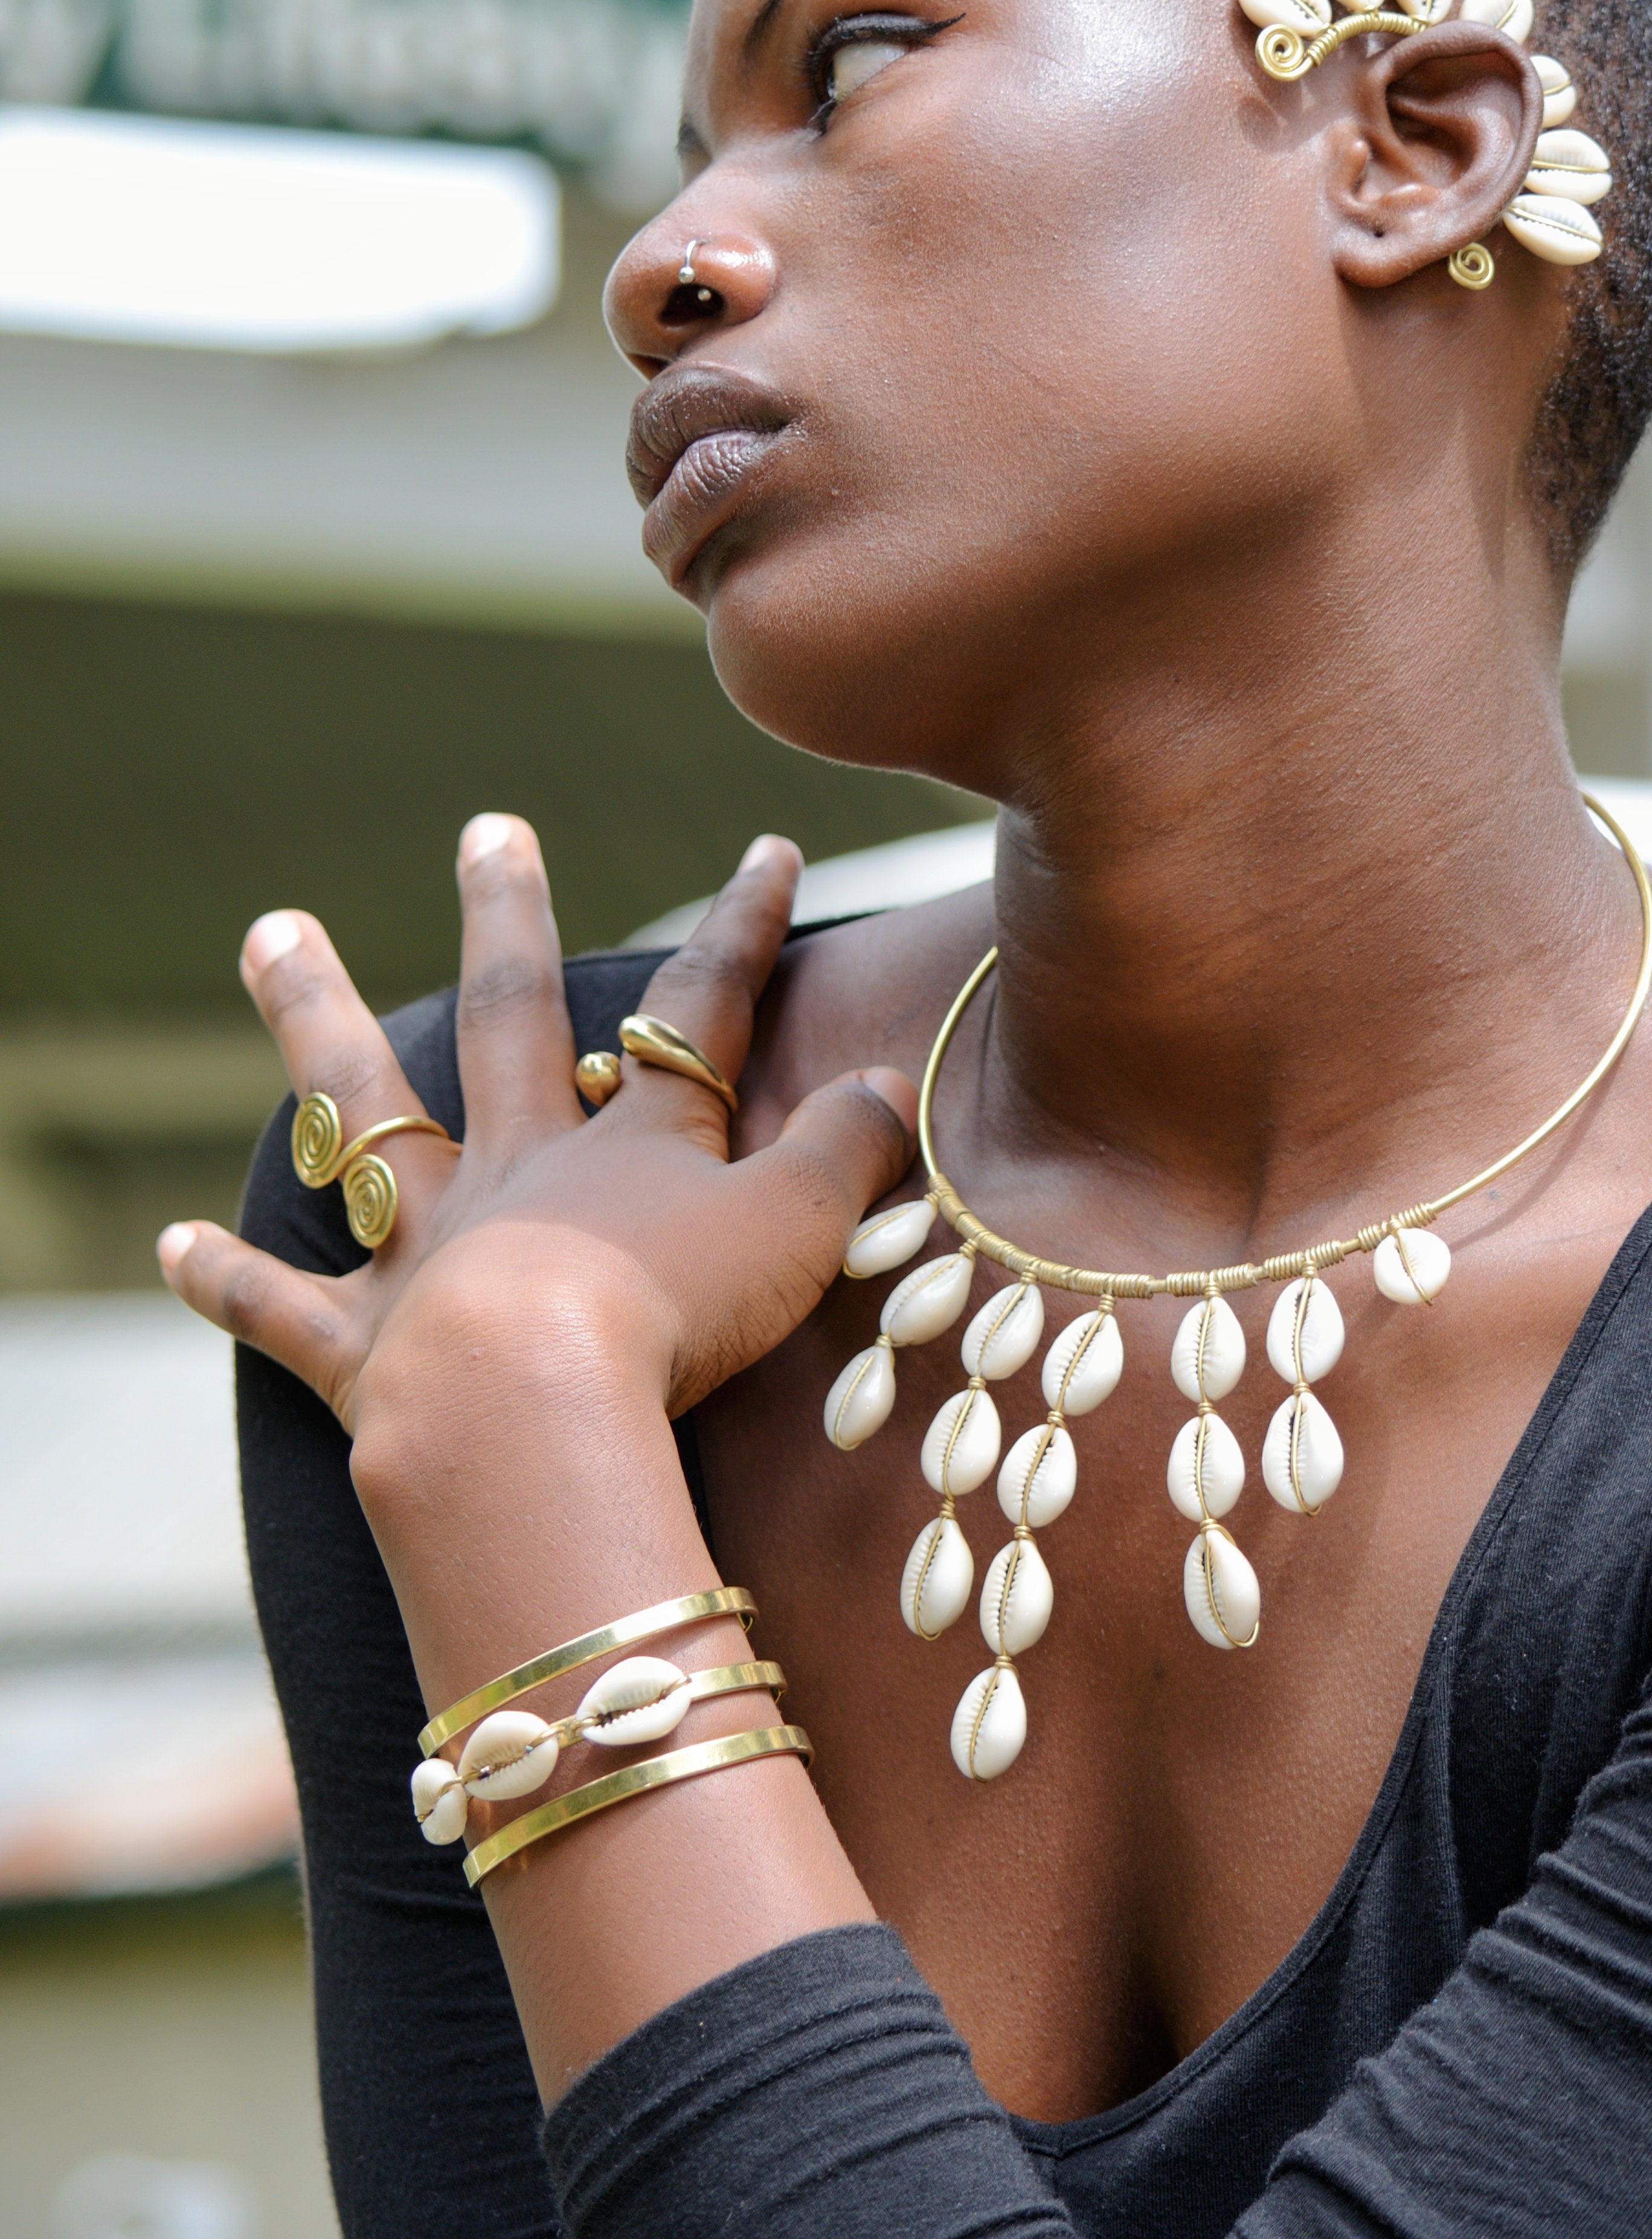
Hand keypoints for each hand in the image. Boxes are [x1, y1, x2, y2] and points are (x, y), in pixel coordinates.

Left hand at [158, 817, 916, 1461]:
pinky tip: (175, 1241)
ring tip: (272, 932)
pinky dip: (230, 1279)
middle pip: (507, 1019)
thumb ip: (848, 1152)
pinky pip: (286, 1307)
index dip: (741, 930)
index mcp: (631, 1146)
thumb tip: (889, 1083)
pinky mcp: (368, 1348)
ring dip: (315, 1020)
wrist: (534, 1409)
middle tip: (486, 829)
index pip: (698, 1012)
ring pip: (365, 1117)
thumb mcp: (796, 1229)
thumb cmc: (677, 1318)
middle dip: (504, 917)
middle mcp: (521, 1172)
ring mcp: (433, 1250)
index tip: (768, 850)